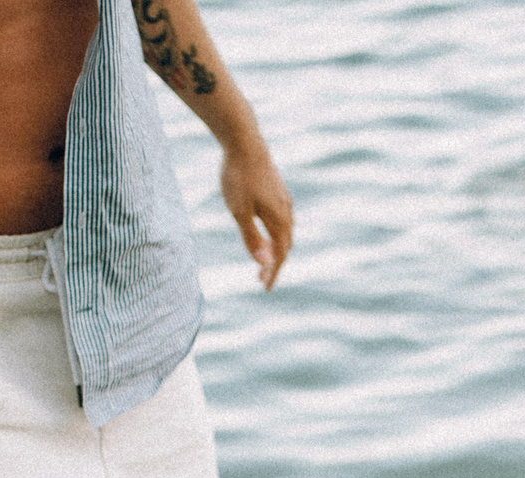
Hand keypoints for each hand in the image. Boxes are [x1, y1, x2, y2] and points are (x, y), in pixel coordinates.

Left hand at [220, 143, 292, 288]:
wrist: (244, 141)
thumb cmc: (238, 176)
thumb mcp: (239, 211)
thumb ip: (251, 237)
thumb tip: (263, 262)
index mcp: (278, 219)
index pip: (279, 255)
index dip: (273, 273)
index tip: (265, 289)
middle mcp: (286, 211)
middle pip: (285, 245)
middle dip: (275, 264)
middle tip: (262, 279)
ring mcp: (283, 199)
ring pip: (285, 231)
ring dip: (277, 248)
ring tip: (266, 258)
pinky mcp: (278, 190)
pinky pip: (282, 219)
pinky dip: (276, 233)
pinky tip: (267, 230)